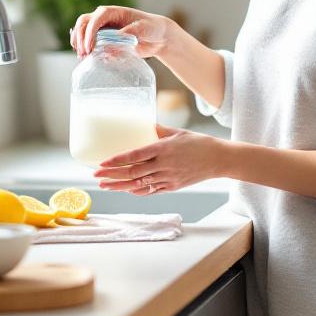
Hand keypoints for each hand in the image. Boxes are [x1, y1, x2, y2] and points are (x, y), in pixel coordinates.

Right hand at [70, 5, 175, 58]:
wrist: (157, 36)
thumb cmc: (151, 28)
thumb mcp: (144, 28)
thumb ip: (130, 33)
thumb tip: (114, 40)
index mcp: (112, 12)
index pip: (95, 19)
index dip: (89, 33)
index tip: (89, 48)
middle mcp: (104, 18)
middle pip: (83, 23)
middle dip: (80, 38)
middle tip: (83, 54)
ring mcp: (102, 28)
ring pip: (82, 31)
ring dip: (79, 44)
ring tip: (83, 57)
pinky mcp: (103, 39)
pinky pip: (89, 42)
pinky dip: (85, 49)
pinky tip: (88, 58)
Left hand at [93, 125, 228, 194]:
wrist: (218, 159)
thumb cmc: (198, 143)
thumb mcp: (177, 132)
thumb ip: (158, 130)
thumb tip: (144, 123)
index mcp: (163, 149)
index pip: (135, 155)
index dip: (117, 160)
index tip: (102, 162)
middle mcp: (164, 165)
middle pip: (132, 172)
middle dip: (112, 175)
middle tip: (96, 175)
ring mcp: (168, 178)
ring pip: (139, 184)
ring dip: (120, 185)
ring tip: (105, 185)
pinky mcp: (173, 186)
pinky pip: (151, 191)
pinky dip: (138, 191)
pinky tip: (126, 190)